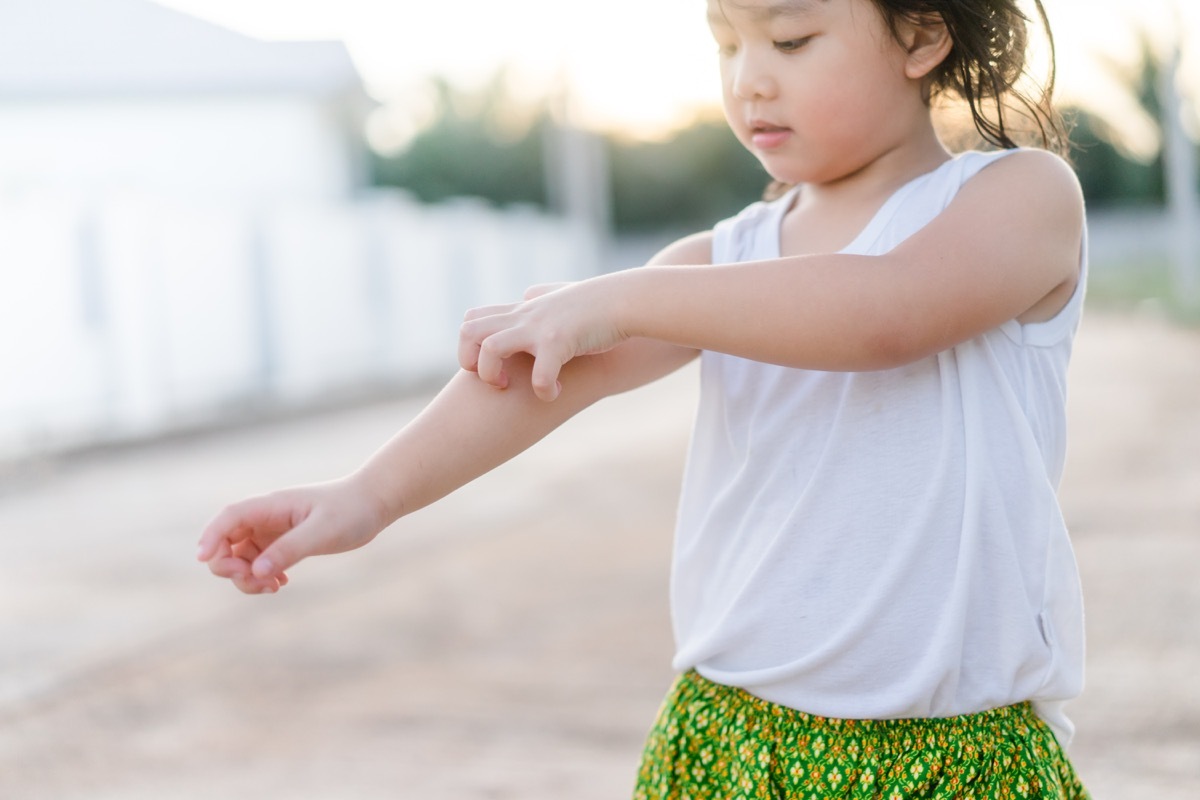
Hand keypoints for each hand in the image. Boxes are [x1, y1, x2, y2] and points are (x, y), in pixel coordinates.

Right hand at [196, 476, 386, 594]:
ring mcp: (274, 531)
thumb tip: (257, 571)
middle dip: (229, 566)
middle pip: (226, 541)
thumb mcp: (323, 532)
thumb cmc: (351, 511)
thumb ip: (289, 550)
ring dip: (247, 577)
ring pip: (241, 556)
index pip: (228, 518)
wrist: (374, 503)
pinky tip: (281, 584)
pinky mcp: (284, 543)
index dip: (210, 537)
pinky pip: (260, 563)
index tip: (202, 560)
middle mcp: (267, 517)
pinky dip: (262, 577)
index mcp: (272, 506)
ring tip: (274, 587)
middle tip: (256, 582)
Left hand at [458, 276, 627, 401]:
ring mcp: (540, 327)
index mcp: (522, 311)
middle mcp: (524, 316)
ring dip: (495, 376)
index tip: (493, 365)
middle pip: (468, 331)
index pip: (472, 320)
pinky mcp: (560, 340)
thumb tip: (529, 293)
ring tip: (515, 387)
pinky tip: (554, 393)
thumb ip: (542, 295)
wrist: (628, 299)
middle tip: (499, 380)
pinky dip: (543, 391)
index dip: (471, 347)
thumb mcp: (563, 294)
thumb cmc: (599, 303)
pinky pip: (539, 375)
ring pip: (492, 349)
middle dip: (472, 362)